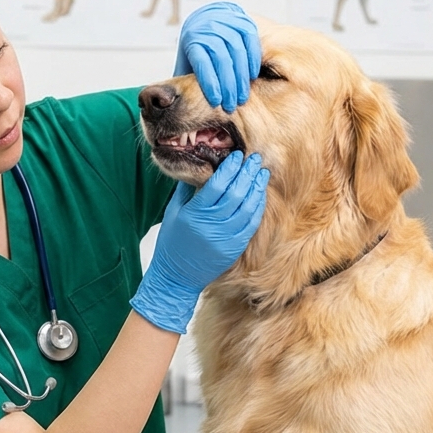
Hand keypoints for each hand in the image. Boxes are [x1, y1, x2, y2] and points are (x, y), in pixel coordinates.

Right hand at [130, 152, 269, 332]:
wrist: (176, 277)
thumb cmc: (171, 242)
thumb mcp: (173, 212)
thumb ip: (186, 189)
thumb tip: (201, 166)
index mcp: (195, 214)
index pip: (217, 185)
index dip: (229, 168)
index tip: (236, 155)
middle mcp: (211, 225)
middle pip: (235, 193)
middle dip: (247, 173)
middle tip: (254, 159)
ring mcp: (225, 238)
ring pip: (247, 208)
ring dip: (256, 188)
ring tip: (261, 173)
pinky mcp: (234, 248)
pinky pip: (250, 224)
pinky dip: (257, 207)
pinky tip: (259, 195)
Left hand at [175, 2, 261, 112]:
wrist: (208, 20)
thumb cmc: (198, 50)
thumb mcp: (186, 62)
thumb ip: (182, 80)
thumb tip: (170, 103)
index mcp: (191, 38)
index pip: (201, 62)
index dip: (209, 83)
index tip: (216, 102)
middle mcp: (207, 26)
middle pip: (221, 58)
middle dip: (228, 85)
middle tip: (231, 106)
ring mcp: (225, 20)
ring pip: (237, 50)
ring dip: (241, 77)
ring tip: (242, 97)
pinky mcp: (242, 18)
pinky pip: (250, 38)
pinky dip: (253, 58)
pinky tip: (252, 76)